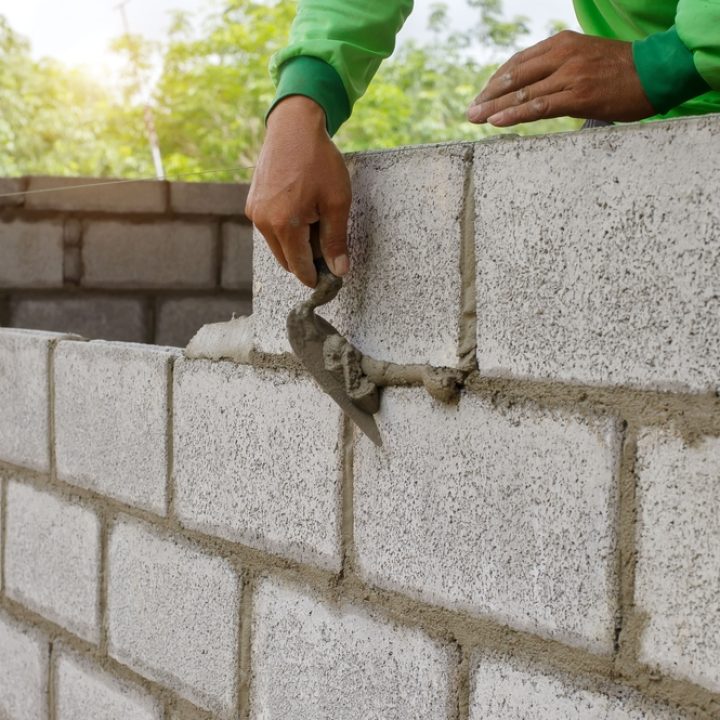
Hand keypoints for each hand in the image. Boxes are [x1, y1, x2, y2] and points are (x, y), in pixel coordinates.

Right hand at [246, 95, 351, 287]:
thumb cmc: (319, 161)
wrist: (293, 127)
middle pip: (287, 262)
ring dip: (296, 245)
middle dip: (307, 261)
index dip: (317, 276)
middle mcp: (264, 223)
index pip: (300, 268)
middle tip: (328, 246)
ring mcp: (254, 213)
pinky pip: (270, 230)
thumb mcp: (337, 202)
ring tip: (316, 220)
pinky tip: (302, 210)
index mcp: (284, 225)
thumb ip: (336, 240)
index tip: (332, 277)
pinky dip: (286, 230)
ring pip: (278, 247)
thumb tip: (339, 271)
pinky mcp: (252, 204)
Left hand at [467, 30, 654, 126]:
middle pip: (514, 76)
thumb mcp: (585, 57)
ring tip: (474, 119)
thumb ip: (559, 66)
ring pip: (522, 92)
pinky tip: (496, 122)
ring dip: (494, 107)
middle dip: (488, 95)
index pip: (518, 62)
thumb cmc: (621, 69)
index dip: (496, 81)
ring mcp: (569, 75)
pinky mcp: (577, 96)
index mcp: (561, 44)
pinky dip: (514, 114)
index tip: (483, 96)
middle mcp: (562, 55)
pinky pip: (538, 106)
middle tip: (470, 111)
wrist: (657, 71)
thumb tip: (535, 86)